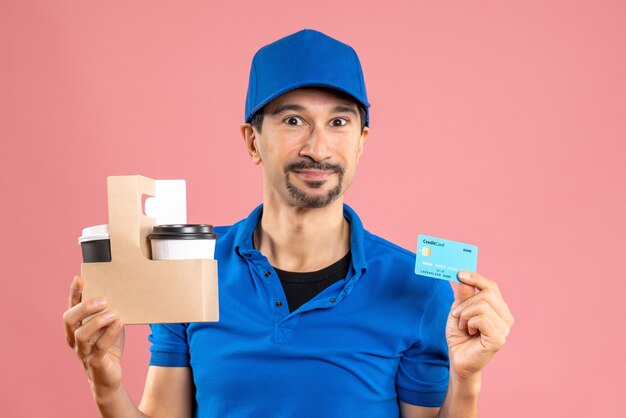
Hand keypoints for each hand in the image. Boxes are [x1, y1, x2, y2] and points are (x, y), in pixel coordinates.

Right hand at [63, 275, 124, 399]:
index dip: (74, 293)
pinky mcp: (95, 362)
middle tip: (103, 300)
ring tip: (113, 313)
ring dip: (97, 321)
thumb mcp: (109, 325)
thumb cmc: (108, 345)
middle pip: (69, 319)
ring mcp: (83, 351)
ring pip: (81, 334)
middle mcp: (74, 338)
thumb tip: (120, 290)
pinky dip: (109, 334)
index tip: (79, 278)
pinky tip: (119, 324)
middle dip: (84, 307)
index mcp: (76, 326)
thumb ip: (109, 310)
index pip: (71, 307)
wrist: (109, 375)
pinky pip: (99, 347)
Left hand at [445, 271, 513, 379]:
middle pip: (486, 293)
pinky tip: (469, 333)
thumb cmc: (460, 335)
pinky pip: (481, 319)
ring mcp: (505, 328)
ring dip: (465, 315)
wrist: (458, 359)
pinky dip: (468, 323)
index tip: (460, 273)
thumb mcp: (458, 310)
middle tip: (457, 315)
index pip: (491, 286)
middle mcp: (506, 317)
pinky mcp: (499, 339)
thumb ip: (464, 295)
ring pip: (482, 305)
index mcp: (498, 308)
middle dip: (465, 302)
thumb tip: (465, 278)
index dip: (476, 278)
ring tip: (464, 326)